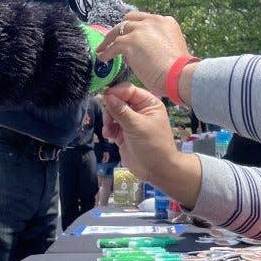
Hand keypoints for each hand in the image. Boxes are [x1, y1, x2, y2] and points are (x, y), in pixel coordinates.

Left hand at [97, 11, 190, 98]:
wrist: (179, 75)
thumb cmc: (179, 70)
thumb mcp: (171, 48)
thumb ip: (158, 43)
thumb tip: (141, 51)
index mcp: (166, 22)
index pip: (145, 20)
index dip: (136, 28)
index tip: (130, 36)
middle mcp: (153, 21)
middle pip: (129, 20)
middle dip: (121, 29)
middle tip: (114, 39)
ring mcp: (140, 30)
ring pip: (118, 30)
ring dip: (109, 40)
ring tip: (103, 48)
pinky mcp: (129, 41)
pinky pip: (112, 46)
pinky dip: (106, 52)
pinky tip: (103, 58)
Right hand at [103, 82, 201, 206]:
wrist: (156, 170)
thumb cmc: (153, 145)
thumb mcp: (137, 126)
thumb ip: (121, 111)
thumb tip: (107, 95)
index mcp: (149, 103)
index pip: (129, 90)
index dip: (117, 92)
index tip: (105, 96)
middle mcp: (139, 110)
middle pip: (119, 100)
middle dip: (111, 108)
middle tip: (108, 119)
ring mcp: (131, 122)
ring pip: (113, 113)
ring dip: (108, 120)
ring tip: (109, 130)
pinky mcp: (123, 133)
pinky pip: (111, 125)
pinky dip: (108, 129)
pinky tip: (108, 136)